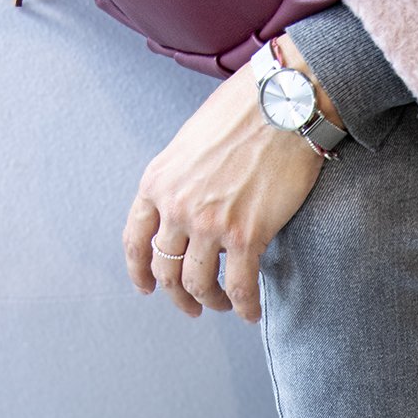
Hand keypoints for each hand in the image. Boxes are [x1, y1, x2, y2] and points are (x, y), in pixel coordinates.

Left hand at [123, 35, 341, 322]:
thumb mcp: (191, 143)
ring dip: (210, 303)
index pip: (135, 240)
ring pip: (199, 284)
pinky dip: (244, 307)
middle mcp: (176, 208)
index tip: (147, 288)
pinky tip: (250, 312)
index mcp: (158, 183)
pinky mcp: (247, 235)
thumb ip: (181, 179)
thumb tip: (192, 205)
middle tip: (192, 307)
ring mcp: (209, 224)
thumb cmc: (244, 112)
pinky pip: (240, 287)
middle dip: (177, 296)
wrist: (282, 105)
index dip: (139, 271)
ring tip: (224, 306)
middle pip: (166, 270)